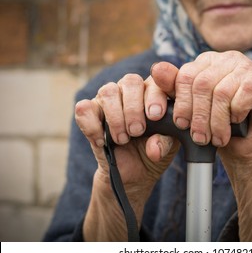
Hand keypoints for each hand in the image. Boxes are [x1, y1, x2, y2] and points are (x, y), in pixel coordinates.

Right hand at [74, 74, 179, 240]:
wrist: (134, 171)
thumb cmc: (153, 149)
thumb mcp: (166, 147)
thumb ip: (165, 142)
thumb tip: (154, 148)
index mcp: (155, 92)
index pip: (157, 81)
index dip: (155, 95)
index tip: (156, 115)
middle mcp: (133, 90)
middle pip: (131, 81)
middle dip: (134, 108)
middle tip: (138, 131)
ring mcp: (110, 99)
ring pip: (108, 91)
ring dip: (116, 117)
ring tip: (123, 139)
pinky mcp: (91, 112)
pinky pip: (84, 108)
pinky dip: (92, 126)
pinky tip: (102, 141)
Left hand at [151, 51, 251, 168]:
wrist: (244, 144)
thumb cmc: (215, 125)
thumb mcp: (191, 108)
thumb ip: (173, 88)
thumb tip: (156, 68)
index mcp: (207, 61)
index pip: (186, 75)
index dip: (182, 103)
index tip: (181, 125)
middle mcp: (227, 58)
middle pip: (202, 84)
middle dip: (199, 117)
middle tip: (200, 138)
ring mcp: (247, 67)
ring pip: (222, 93)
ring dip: (217, 122)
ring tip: (217, 139)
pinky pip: (242, 96)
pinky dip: (236, 114)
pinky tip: (236, 122)